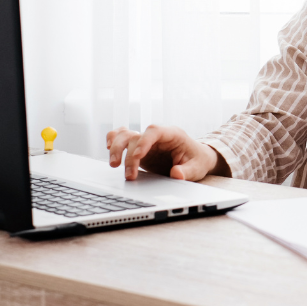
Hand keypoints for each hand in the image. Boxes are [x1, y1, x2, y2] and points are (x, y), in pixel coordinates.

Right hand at [106, 125, 230, 181]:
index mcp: (172, 134)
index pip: (155, 131)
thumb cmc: (197, 160)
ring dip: (116, 148)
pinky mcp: (138, 149)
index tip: (138, 156)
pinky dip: (113, 141)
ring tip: (114, 165)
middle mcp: (156, 136)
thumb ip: (187, 171)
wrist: (195, 159)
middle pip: (135, 135)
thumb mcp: (197, 167)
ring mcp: (146, 142)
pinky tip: (109, 150)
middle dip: (127, 152)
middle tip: (125, 172)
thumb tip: (176, 174)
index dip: (144, 142)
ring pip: (124, 135)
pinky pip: (121, 138)